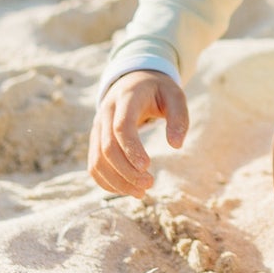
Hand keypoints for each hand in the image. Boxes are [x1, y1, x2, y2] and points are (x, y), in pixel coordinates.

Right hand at [88, 72, 188, 197]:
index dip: (131, 149)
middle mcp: (106, 112)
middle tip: (149, 184)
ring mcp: (97, 126)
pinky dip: (106, 181)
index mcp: (126, 98)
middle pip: (108, 147)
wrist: (133, 80)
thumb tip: (176, 145)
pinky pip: (94, 164)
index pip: (121, 126)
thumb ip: (179, 117)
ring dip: (117, 180)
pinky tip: (126, 190)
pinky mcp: (95, 139)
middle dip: (127, 171)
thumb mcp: (175, 95)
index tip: (148, 167)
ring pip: (98, 160)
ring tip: (141, 192)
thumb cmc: (157, 90)